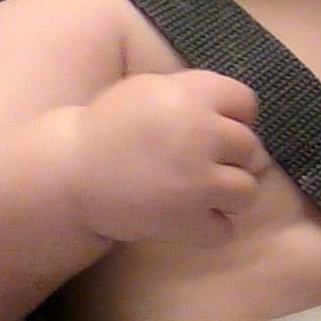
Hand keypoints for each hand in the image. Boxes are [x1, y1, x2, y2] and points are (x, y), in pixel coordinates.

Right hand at [69, 71, 264, 245]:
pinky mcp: (187, 219)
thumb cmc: (110, 128)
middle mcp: (202, 134)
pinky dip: (209, 229)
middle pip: (251, 149)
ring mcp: (198, 180)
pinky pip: (225, 230)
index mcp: (193, 95)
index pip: (246, 103)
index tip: (215, 130)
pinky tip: (188, 219)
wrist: (70, 173)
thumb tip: (243, 116)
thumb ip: (196, 94)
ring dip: (228, 197)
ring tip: (199, 195)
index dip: (234, 118)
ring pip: (247, 192)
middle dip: (231, 159)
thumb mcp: (151, 90)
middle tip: (201, 166)